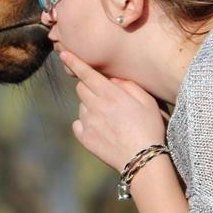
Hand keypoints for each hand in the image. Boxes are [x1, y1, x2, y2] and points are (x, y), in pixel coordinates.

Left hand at [60, 51, 165, 172]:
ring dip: (90, 107)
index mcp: (110, 94)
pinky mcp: (84, 137)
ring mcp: (88, 122)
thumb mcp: (147, 101)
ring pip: (81, 106)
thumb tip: (112, 80)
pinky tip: (102, 130)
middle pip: (81, 88)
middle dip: (89, 87)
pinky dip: (86, 124)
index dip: (74, 62)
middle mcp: (95, 106)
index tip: (63, 53)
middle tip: (106, 97)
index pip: (87, 73)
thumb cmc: (149, 127)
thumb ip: (128, 85)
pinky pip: (78, 124)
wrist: (143, 159)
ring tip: (110, 119)